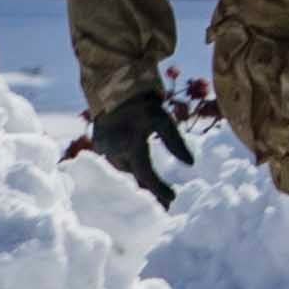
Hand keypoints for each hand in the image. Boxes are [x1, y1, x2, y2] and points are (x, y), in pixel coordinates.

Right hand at [90, 88, 192, 205]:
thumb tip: (191, 164)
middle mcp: (113, 150)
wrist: (114, 85)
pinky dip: (128, 166)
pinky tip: (137, 171)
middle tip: (165, 202)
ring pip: (124, 169)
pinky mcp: (98, 145)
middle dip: (149, 188)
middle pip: (134, 176)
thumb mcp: (163, 120)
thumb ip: (175, 143)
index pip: (146, 175)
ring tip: (152, 188)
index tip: (173, 199)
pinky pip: (115, 162)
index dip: (159, 189)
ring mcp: (103, 148)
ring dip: (137, 176)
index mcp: (130, 144)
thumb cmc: (142, 102)